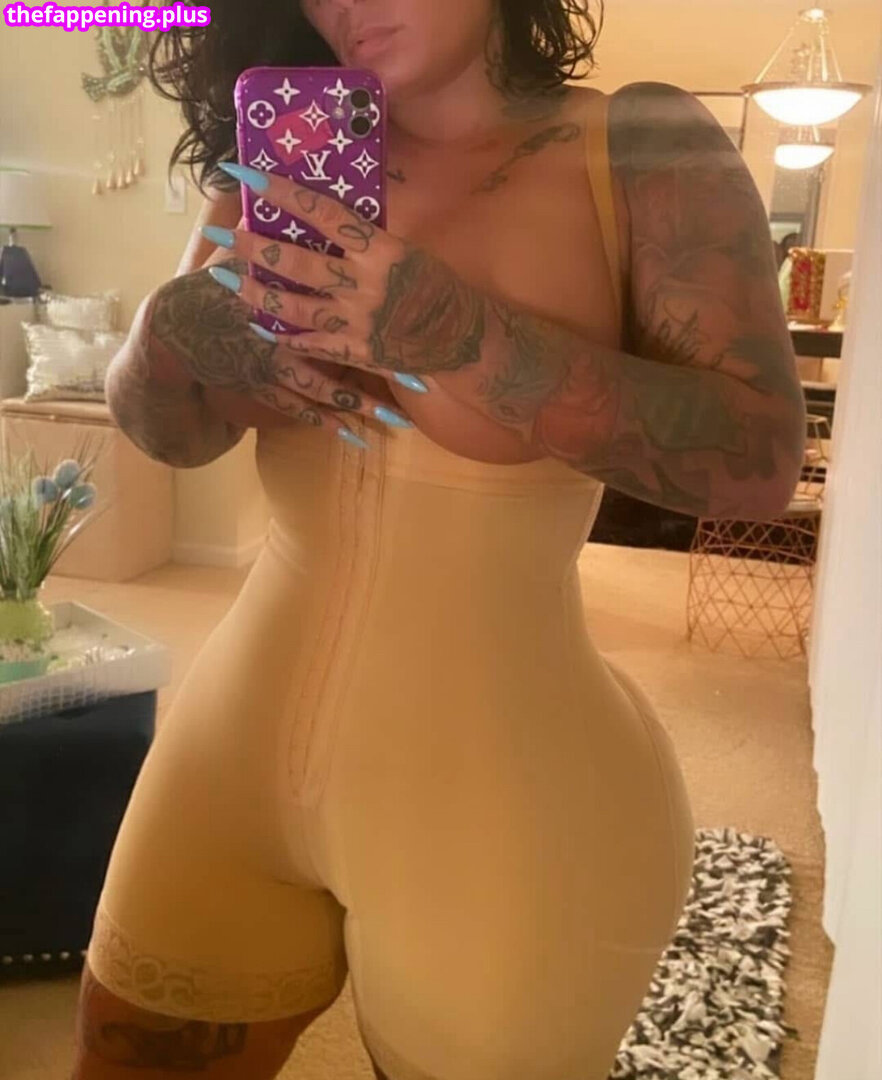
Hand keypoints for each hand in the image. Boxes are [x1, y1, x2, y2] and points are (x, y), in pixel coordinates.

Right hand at [148, 257, 414, 446]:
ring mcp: (275, 363)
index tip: (422, 310)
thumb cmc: (202, 290)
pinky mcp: (263, 387)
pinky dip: (327, 423)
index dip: (380, 297)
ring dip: (363, 405)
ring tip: (397, 424)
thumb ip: (267, 233)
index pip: (338, 297)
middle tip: (425, 383)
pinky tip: (355, 439)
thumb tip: (277, 197)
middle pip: (346, 346)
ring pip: (328, 386)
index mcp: (281, 287)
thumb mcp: (232, 253)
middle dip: (386, 365)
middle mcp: (286, 328)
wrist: (169, 333)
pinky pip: (301, 408)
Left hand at [203, 163, 487, 388]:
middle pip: (299, 263)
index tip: (248, 175)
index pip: (325, 214)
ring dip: (257, 293)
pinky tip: (259, 324)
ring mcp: (359, 323)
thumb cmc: (435, 288)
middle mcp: (366, 285)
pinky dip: (283, 335)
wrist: (462, 339)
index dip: (284, 194)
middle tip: (223, 235)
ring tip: (228, 281)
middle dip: (256, 248)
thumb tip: (322, 217)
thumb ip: (365, 241)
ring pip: (296, 307)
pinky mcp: (357, 352)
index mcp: (382, 250)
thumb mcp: (406, 252)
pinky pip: (312, 344)